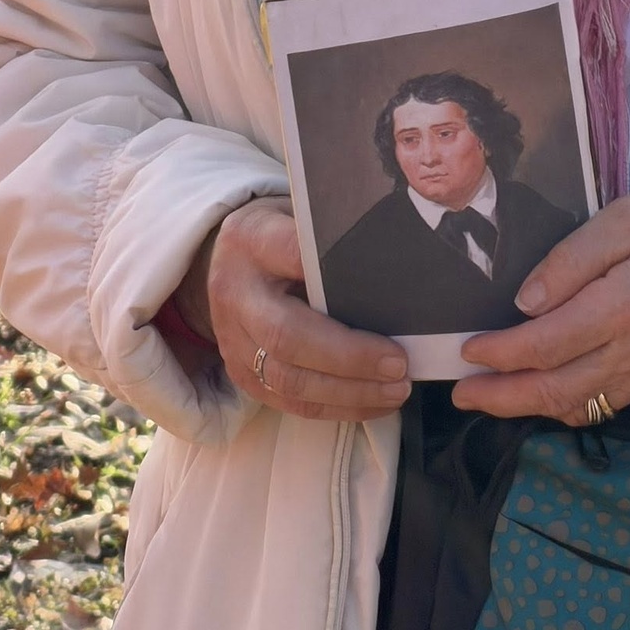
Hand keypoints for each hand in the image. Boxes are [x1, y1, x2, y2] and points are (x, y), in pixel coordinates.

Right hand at [175, 198, 410, 419]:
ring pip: (288, 380)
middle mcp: (236, 294)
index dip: (330, 272)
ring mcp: (234, 341)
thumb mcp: (299, 221)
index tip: (384, 282)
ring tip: (396, 389)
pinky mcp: (242, 375)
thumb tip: (396, 265)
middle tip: (398, 364)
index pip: (289, 251)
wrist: (231, 267)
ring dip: (348, 391)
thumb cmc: (282, 242)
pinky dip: (337, 408)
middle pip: (286, 336)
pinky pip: (289, 403)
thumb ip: (333, 238)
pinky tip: (374, 403)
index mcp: (252, 242)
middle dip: (348, 357)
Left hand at [452, 182, 629, 425]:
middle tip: (459, 397)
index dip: (497, 355)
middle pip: (554, 391)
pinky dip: (573, 403)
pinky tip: (551, 389)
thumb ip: (573, 259)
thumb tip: (525, 302)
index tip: (465, 351)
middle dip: (500, 399)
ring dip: (533, 407)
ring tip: (493, 398)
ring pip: (582, 406)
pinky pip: (612, 403)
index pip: (542, 346)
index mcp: (624, 307)